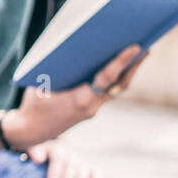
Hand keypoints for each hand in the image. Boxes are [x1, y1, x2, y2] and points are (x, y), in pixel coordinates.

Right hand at [4, 44, 146, 147]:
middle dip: (134, 65)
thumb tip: (74, 48)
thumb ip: (59, 68)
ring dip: (128, 73)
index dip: (121, 61)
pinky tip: (118, 69)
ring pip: (117, 90)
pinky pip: (108, 93)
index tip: (136, 47)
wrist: (31, 131)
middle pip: (120, 85)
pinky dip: (115, 80)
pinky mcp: (91, 111)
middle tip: (146, 46)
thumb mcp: (42, 82)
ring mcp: (93, 110)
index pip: (106, 77)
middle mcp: (92, 107)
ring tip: (139, 54)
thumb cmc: (34, 104)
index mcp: (80, 99)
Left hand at [26, 140, 99, 177]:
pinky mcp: (89, 165)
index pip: (57, 158)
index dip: (55, 173)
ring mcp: (79, 158)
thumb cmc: (37, 154)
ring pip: (83, 168)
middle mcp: (69, 152)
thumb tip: (37, 159)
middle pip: (70, 165)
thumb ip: (34, 152)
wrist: (46, 149)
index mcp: (55, 147)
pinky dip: (97, 176)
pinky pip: (95, 169)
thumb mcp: (32, 149)